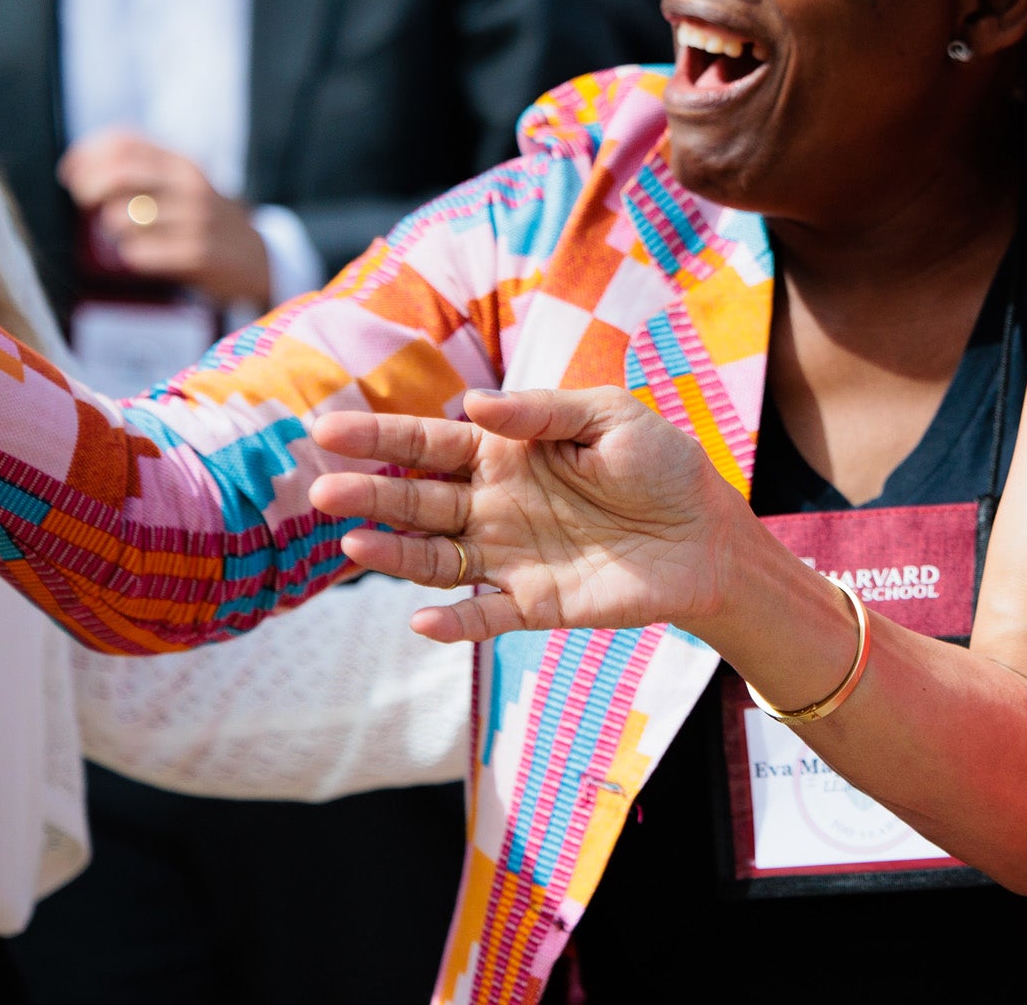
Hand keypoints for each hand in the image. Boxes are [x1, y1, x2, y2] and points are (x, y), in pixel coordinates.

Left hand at [59, 131, 271, 306]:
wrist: (258, 258)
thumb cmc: (201, 219)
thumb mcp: (181, 183)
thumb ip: (139, 169)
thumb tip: (74, 167)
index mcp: (182, 162)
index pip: (122, 142)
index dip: (85, 155)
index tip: (70, 174)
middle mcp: (190, 184)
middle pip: (118, 173)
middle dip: (88, 189)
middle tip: (86, 204)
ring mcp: (196, 218)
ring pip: (121, 217)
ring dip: (113, 228)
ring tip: (128, 233)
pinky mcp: (197, 253)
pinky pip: (138, 253)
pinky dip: (132, 255)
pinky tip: (144, 255)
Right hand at [309, 387, 757, 643]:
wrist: (707, 536)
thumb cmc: (661, 465)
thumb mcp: (610, 417)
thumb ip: (541, 412)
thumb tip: (472, 404)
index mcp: (506, 452)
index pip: (428, 443)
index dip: (377, 438)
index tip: (324, 432)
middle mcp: (494, 504)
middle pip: (417, 498)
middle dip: (368, 494)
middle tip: (319, 491)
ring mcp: (508, 556)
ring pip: (434, 557)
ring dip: (392, 553)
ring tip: (352, 545)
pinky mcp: (533, 603)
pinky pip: (481, 616)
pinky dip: (451, 623)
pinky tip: (422, 621)